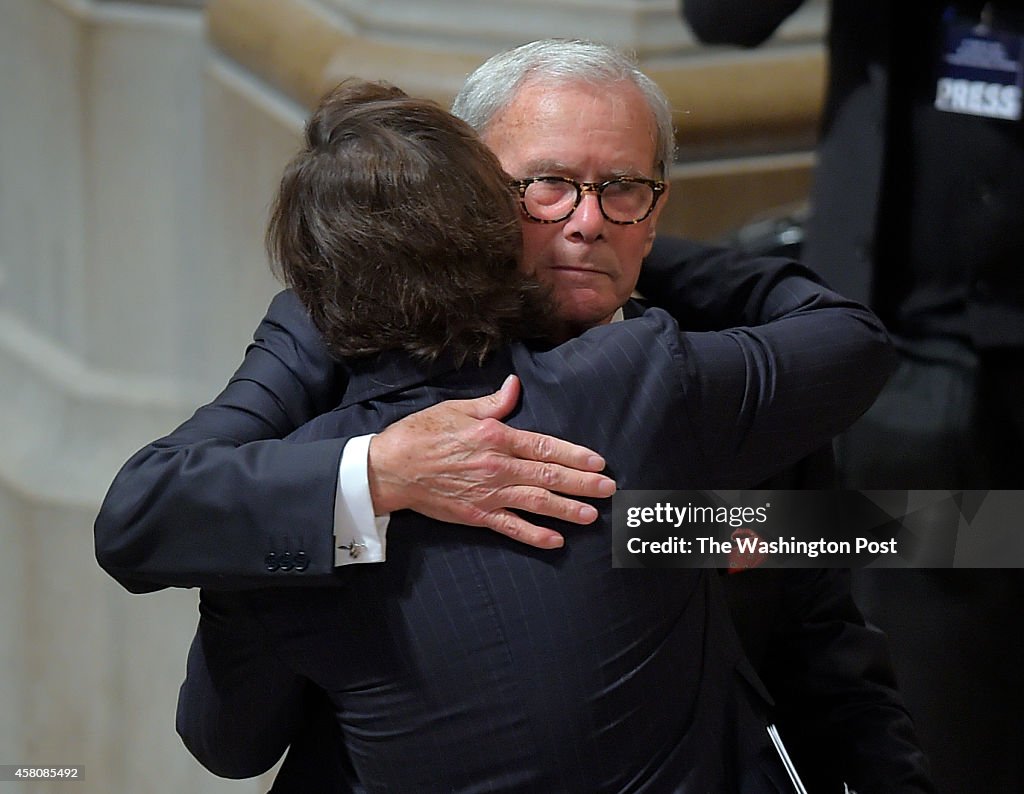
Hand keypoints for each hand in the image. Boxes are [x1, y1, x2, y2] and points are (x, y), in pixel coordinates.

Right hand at [367, 375, 615, 548]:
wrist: (391, 468)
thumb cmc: (422, 433)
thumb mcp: (458, 408)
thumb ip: (493, 403)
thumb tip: (515, 387)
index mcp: (496, 437)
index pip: (545, 447)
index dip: (575, 455)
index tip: (598, 462)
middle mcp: (498, 467)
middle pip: (549, 476)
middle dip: (583, 483)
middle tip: (609, 489)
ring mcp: (489, 494)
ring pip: (537, 503)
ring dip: (568, 509)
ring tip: (592, 515)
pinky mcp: (477, 515)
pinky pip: (512, 528)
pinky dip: (535, 535)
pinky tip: (556, 541)